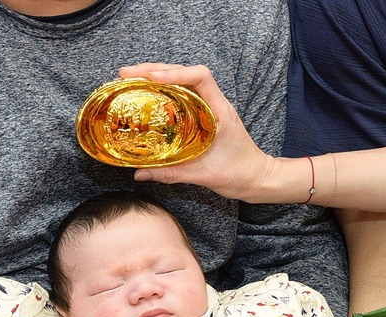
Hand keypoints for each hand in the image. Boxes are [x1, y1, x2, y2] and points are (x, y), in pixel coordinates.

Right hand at [117, 63, 278, 201]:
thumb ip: (172, 173)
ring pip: (182, 81)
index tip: (151, 78)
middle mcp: (215, 103)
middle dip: (155, 70)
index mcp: (219, 110)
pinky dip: (164, 91)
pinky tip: (147, 96)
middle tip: (127, 74)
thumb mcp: (205, 175)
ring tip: (132, 79)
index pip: (201, 76)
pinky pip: (182, 96)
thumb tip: (140, 173)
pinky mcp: (204, 116)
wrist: (258, 179)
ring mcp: (210, 108)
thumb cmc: (240, 174)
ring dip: (157, 77)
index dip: (175, 72)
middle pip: (185, 72)